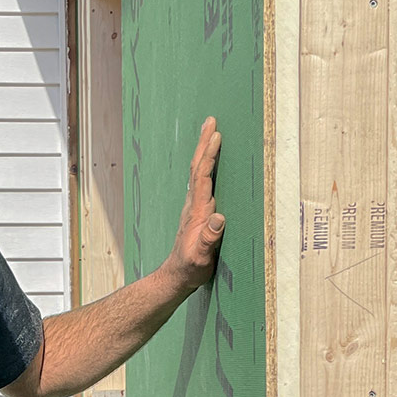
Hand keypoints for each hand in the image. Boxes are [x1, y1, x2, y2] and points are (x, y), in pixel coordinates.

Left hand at [163, 116, 224, 294]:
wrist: (176, 276)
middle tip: (210, 120)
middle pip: (197, 168)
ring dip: (203, 151)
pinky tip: (208, 163)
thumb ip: (209, 239)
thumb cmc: (191, 269)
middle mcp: (193, 205)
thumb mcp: (201, 258)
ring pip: (197, 173)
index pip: (202, 177)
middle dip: (204, 144)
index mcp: (197, 212)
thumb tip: (219, 217)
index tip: (216, 135)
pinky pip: (200, 183)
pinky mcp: (195, 213)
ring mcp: (193, 208)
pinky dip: (204, 166)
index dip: (209, 155)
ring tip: (210, 133)